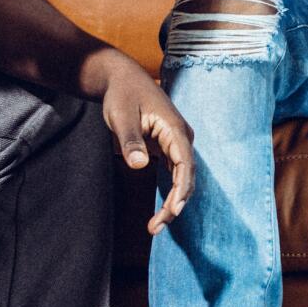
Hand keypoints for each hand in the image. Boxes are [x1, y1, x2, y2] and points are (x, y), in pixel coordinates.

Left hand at [86, 49, 193, 235]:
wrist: (122, 79)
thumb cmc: (121, 95)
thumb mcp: (120, 116)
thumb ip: (130, 140)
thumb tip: (138, 165)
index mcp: (174, 129)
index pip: (185, 164)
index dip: (181, 189)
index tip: (172, 209)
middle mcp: (181, 137)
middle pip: (186, 176)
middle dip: (175, 204)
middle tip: (156, 227)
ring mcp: (177, 143)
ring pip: (182, 178)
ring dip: (173, 202)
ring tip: (156, 225)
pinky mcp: (169, 147)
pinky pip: (175, 174)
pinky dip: (170, 192)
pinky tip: (161, 210)